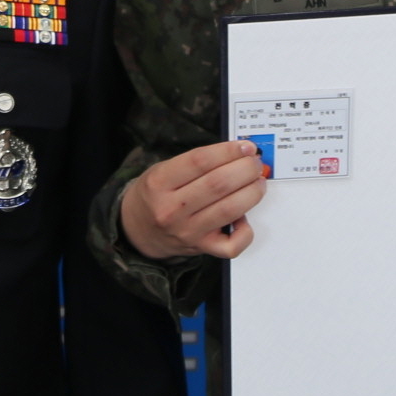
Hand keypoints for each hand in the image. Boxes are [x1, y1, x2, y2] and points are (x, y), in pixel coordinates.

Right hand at [120, 140, 266, 260]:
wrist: (138, 229)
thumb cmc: (156, 195)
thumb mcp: (162, 170)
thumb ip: (196, 162)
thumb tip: (237, 153)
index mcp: (159, 182)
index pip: (200, 161)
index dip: (228, 151)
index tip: (245, 147)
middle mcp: (172, 208)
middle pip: (218, 184)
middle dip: (245, 169)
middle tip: (255, 163)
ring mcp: (187, 231)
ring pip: (229, 210)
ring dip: (252, 192)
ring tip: (258, 181)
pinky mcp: (201, 248)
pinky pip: (231, 245)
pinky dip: (245, 232)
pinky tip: (244, 217)